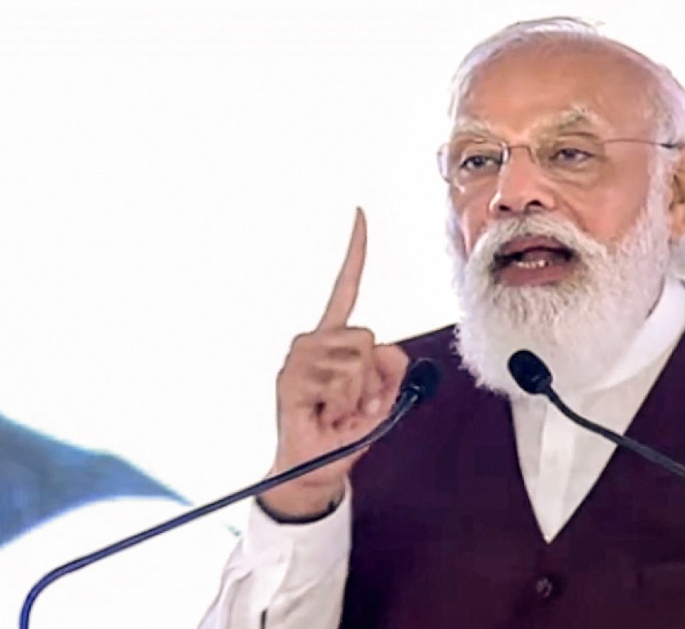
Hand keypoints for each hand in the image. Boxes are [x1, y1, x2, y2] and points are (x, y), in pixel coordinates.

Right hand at [259, 208, 408, 518]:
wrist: (316, 470)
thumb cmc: (346, 431)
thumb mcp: (385, 400)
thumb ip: (394, 370)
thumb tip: (386, 349)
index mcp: (336, 338)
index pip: (346, 288)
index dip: (355, 253)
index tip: (358, 213)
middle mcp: (313, 340)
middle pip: (368, 337)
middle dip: (373, 378)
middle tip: (352, 404)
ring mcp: (299, 358)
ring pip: (356, 359)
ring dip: (357, 394)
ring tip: (335, 411)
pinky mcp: (290, 378)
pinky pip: (339, 379)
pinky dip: (341, 404)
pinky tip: (321, 414)